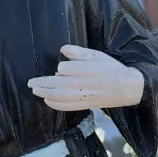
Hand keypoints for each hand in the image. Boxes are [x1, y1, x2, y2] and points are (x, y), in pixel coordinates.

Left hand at [27, 45, 143, 111]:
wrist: (127, 88)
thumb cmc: (111, 69)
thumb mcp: (97, 56)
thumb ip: (79, 53)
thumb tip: (63, 49)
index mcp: (91, 69)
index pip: (70, 69)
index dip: (63, 67)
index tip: (60, 66)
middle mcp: (87, 84)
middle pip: (61, 83)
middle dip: (44, 83)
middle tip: (30, 82)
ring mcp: (86, 96)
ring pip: (61, 96)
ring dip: (46, 93)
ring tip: (34, 90)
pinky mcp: (86, 105)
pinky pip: (68, 106)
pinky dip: (56, 104)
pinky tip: (47, 100)